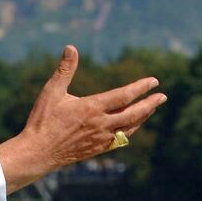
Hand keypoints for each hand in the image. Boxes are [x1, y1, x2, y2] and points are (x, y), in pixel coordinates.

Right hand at [0, 45, 166, 193]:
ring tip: (152, 108)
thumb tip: (71, 47)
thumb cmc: (43, 120)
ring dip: (143, 116)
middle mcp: (101, 124)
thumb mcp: (52, 92)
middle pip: (134, 113)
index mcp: (92, 107)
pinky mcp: (98, 149)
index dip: (141, 87)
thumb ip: (64, 70)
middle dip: (150, 104)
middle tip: (163, 96)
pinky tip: (133, 125)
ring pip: (130, 127)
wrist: (39, 153)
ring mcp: (101, 138)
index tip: (154, 81)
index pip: (125, 95)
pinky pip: (121, 139)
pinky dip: (131, 129)